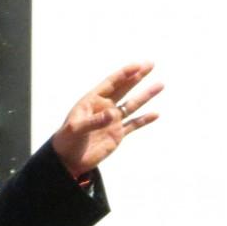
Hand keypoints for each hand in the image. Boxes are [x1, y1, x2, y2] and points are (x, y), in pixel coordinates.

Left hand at [51, 61, 163, 176]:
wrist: (67, 160)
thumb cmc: (66, 141)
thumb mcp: (76, 129)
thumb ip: (94, 121)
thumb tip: (113, 114)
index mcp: (92, 102)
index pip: (110, 84)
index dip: (124, 74)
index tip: (138, 65)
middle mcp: (104, 108)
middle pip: (123, 89)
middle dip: (136, 77)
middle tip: (150, 64)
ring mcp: (111, 121)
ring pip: (131, 105)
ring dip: (145, 96)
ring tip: (160, 85)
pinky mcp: (117, 134)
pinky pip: (133, 125)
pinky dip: (144, 120)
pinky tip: (155, 114)